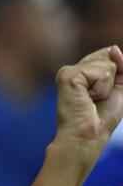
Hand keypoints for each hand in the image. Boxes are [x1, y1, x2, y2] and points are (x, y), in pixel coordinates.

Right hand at [51, 46, 122, 169]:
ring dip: (108, 87)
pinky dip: (103, 88)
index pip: (107, 56)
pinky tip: (89, 98)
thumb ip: (121, 67)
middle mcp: (72, 69)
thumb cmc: (102, 118)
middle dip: (113, 81)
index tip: (105, 95)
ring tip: (93, 100)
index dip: (117, 73)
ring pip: (107, 65)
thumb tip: (114, 48)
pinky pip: (101, 72)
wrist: (87, 137)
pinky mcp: (69, 75)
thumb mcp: (119, 89)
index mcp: (80, 72)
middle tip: (98, 99)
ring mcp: (68, 70)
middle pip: (108, 58)